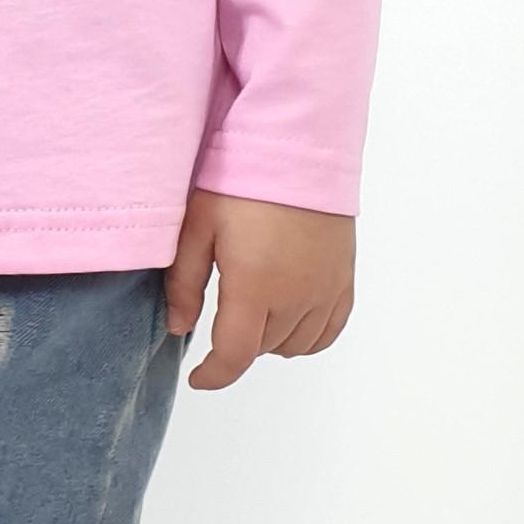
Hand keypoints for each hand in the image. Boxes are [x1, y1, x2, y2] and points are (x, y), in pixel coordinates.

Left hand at [163, 191, 354, 389]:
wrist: (299, 147)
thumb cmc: (242, 179)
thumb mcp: (198, 226)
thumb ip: (184, 283)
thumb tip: (179, 329)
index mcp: (255, 285)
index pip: (236, 355)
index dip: (214, 375)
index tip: (198, 376)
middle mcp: (297, 296)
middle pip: (262, 349)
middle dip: (236, 342)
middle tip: (221, 311)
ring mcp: (326, 290)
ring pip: (295, 345)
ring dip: (269, 339)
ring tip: (253, 311)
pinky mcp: (345, 279)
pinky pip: (329, 331)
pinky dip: (306, 336)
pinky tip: (288, 319)